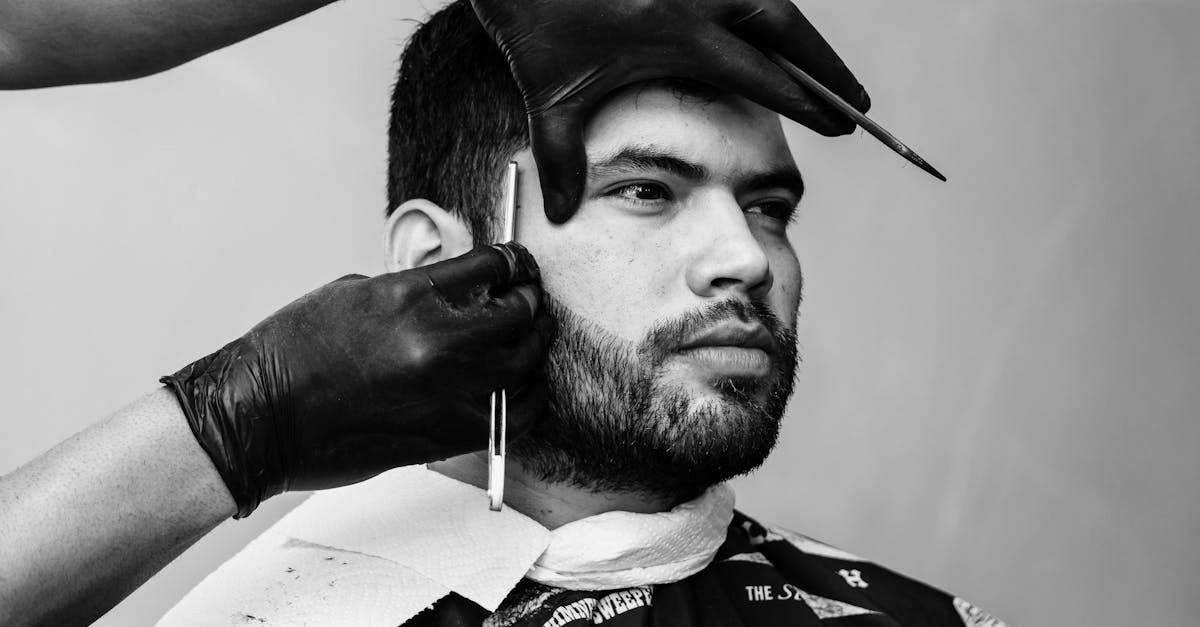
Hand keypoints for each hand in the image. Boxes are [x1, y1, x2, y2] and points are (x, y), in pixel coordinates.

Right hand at [161, 243, 551, 517]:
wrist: (262, 417)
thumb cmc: (292, 355)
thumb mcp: (354, 294)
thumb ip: (411, 292)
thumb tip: (450, 295)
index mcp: (411, 295)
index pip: (491, 266)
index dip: (512, 262)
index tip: (517, 265)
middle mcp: (439, 341)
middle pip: (518, 312)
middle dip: (529, 300)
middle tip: (531, 298)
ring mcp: (450, 391)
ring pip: (525, 363)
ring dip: (534, 345)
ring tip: (533, 336)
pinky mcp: (450, 434)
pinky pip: (515, 415)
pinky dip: (527, 398)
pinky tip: (525, 388)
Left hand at [471, 0, 871, 222]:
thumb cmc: (531, 26)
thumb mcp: (549, 96)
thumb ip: (562, 157)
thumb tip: (558, 217)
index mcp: (675, 33)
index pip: (760, 72)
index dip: (805, 99)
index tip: (840, 125)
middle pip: (784, 25)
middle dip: (827, 66)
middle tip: (859, 105)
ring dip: (801, 36)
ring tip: (829, 73)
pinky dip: (764, 11)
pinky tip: (776, 34)